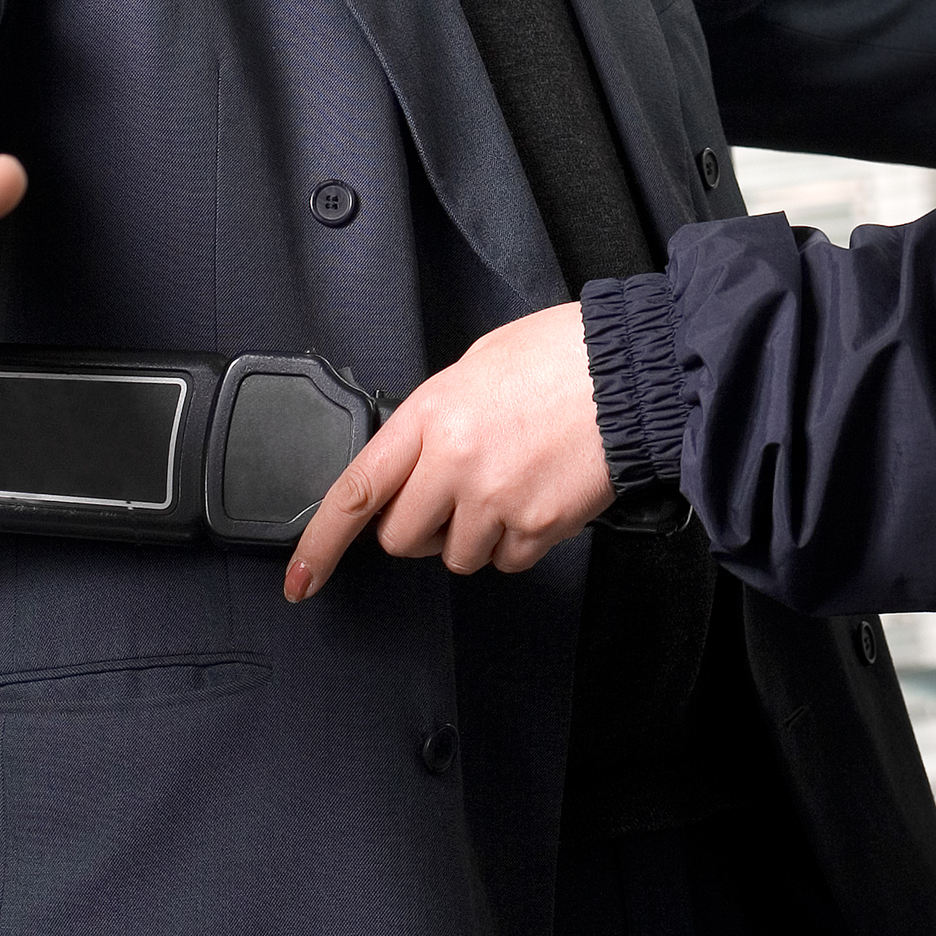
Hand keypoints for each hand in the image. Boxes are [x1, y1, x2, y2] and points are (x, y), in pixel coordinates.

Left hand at [284, 302, 612, 600]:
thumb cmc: (563, 356)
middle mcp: (455, 463)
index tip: (302, 579)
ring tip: (510, 485)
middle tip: (452, 497)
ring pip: (457, 555)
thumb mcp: (476, 366)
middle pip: (402, 538)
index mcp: (430, 415)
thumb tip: (418, 460)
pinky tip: (537, 498)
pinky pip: (508, 561)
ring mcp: (496, 499)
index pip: (355, 491)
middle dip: (418, 528)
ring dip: (473, 535)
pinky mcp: (538, 526)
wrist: (634, 371)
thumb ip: (436, 418)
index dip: (320, 543)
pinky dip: (518, 542)